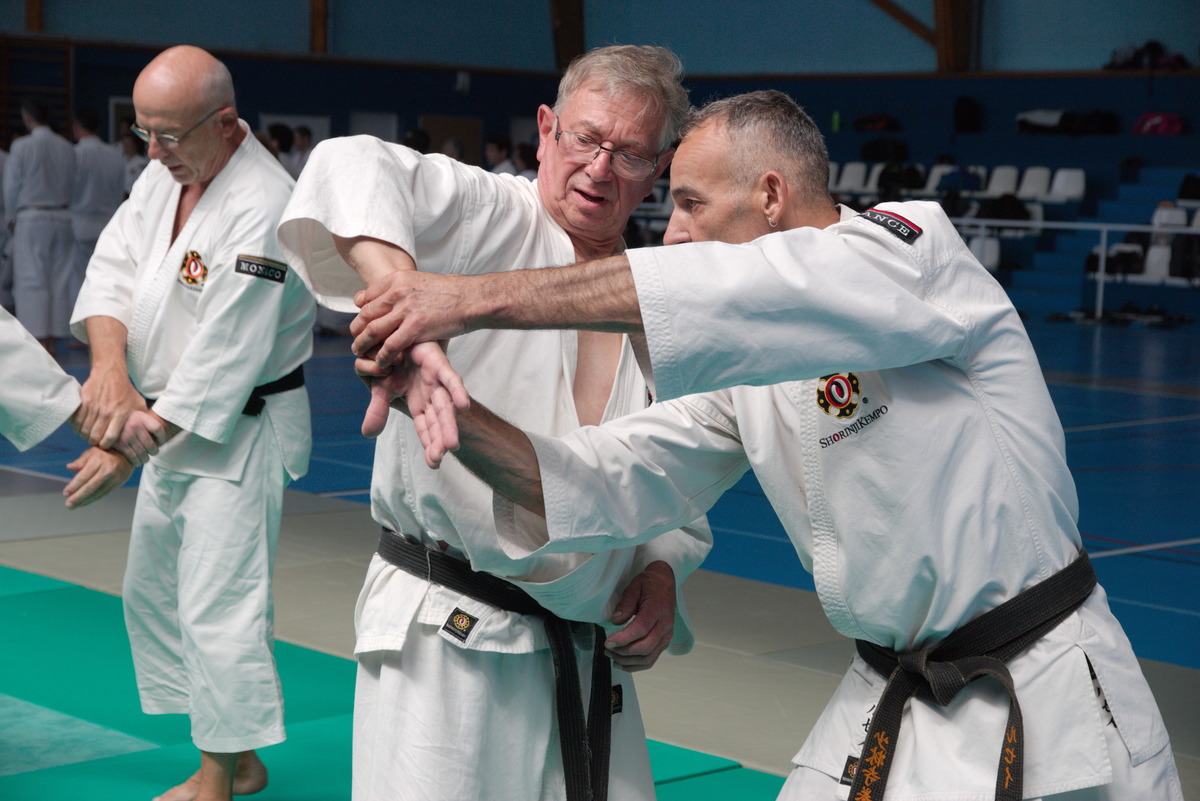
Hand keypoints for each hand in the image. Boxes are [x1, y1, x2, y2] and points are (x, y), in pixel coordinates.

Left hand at [64, 447, 133, 508]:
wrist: (126, 454)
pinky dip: (93, 499)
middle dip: (78, 497)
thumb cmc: (106, 452)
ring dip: (84, 501)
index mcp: (99, 461)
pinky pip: (104, 494)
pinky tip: (84, 502)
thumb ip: (80, 461)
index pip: (84, 476)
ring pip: (97, 493)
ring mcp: (114, 478)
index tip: (65, 493)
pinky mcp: (118, 484)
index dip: (74, 486)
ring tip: (74, 506)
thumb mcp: (92, 452)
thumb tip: (69, 467)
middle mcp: (107, 470)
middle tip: (68, 504)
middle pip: (90, 487)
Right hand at [75, 367, 145, 448]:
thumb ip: (141, 418)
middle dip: (93, 440)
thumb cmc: (125, 390)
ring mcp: (94, 406)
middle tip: (94, 440)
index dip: (105, 444)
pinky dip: (76, 426)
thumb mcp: (138, 403)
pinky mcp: (84, 401)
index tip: (104, 445)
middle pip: (95, 435)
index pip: (110, 437)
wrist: (111, 373)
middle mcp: (107, 412)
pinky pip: (76, 420)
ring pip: (84, 429)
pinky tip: (80, 426)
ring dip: (84, 434)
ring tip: (87, 434)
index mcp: (120, 414)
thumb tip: (147, 431)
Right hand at [113, 409, 167, 464]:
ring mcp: (126, 435)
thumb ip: (146, 418)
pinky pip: (132, 457)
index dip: (163, 437)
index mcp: (141, 416)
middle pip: (152, 444)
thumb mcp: (134, 409)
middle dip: (154, 451)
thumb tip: (162, 430)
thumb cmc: (121, 415)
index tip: (161, 441)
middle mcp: (134, 425)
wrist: (100, 414)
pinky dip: (136, 461)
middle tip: (153, 453)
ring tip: (145, 459)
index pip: (159, 429)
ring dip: (145, 459)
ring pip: (143, 453)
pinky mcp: (118, 444)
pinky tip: (136, 461)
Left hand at [351, 271, 470, 367]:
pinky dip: (382, 356)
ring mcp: (405, 310)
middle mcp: (398, 292)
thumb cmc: (451, 293)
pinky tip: (381, 362)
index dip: (361, 311)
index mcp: (398, 279)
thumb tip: (390, 299)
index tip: (362, 322)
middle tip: (356, 340)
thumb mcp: (421, 281)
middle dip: (357, 329)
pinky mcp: (415, 328)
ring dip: (363, 344)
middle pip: (366, 313)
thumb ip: (402, 289)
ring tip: (360, 352)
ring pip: (372, 330)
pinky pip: (390, 345)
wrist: (471, 298)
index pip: (367, 296)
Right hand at [354, 341, 468, 467]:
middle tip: (444, 456)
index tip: (434, 464)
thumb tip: (369, 434)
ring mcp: (437, 382)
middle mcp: (432, 396)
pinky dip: (457, 391)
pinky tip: (463, 405)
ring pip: (445, 406)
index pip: (426, 430)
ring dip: (449, 423)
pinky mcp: (439, 364)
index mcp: (421, 405)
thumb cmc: (396, 363)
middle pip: (438, 422)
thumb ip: (378, 410)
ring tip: (452, 444)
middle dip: (441, 439)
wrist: (401, 335)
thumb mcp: (382, 389)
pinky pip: (449, 378)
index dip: (429, 445)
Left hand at [605, 561, 675, 671]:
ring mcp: (666, 635)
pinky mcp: (664, 641)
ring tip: (612, 656)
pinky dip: (637, 665)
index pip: (641, 629)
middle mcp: (665, 625)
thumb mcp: (634, 587)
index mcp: (658, 609)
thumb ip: (625, 604)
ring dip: (628, 661)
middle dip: (623, 652)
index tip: (608, 642)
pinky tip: (623, 663)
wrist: (665, 582)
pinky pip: (652, 659)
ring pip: (648, 657)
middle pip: (645, 647)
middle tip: (607, 649)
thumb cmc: (649, 584)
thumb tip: (615, 621)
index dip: (623, 639)